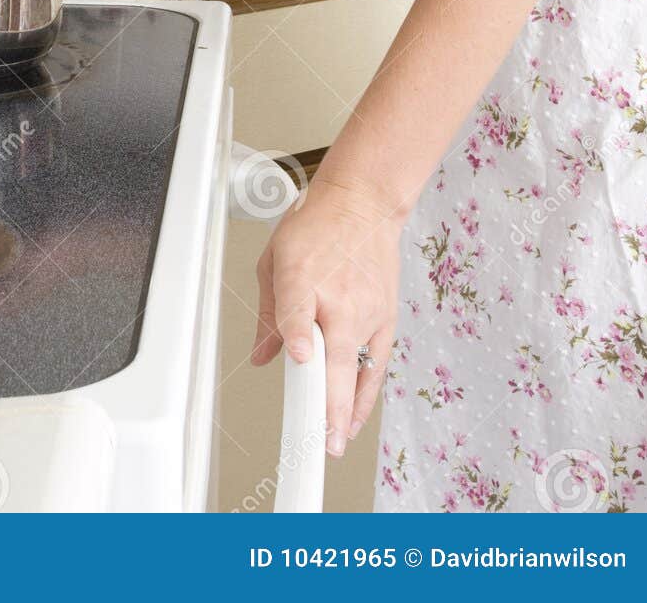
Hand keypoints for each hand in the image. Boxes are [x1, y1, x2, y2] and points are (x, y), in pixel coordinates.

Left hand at [252, 177, 399, 457]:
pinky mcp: (385, 319)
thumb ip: (269, 313)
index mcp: (301, 275)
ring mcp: (365, 311)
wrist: (363, 203)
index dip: (297, 335)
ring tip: (335, 443)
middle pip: (335, 356)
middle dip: (327, 402)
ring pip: (356, 369)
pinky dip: (364, 395)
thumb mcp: (276, 260)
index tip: (298, 357)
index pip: (298, 310)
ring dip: (345, 409)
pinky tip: (352, 419)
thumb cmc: (316, 226)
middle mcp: (338, 297)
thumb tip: (262, 356)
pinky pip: (375, 366)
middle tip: (321, 440)